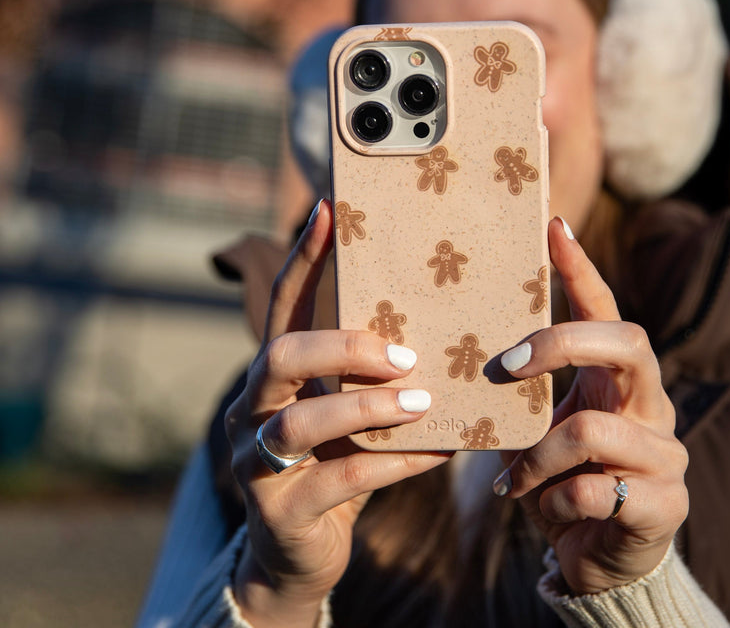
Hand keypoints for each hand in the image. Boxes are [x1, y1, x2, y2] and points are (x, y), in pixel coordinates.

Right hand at [225, 200, 449, 627]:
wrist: (296, 555)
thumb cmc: (330, 467)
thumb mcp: (345, 416)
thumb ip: (369, 381)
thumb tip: (438, 334)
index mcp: (272, 377)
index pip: (284, 305)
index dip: (304, 258)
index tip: (330, 210)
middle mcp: (252, 410)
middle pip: (280, 356)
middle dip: (343, 347)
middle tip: (404, 354)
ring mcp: (257, 462)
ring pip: (303, 421)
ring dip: (368, 406)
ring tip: (423, 403)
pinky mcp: (282, 512)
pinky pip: (344, 479)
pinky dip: (399, 463)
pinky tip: (442, 453)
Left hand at [493, 217, 688, 594]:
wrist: (596, 559)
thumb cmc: (559, 480)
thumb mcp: (538, 430)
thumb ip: (521, 396)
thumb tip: (455, 353)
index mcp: (616, 379)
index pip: (605, 311)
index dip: (581, 269)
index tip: (553, 226)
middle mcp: (650, 404)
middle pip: (629, 341)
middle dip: (561, 344)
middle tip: (505, 366)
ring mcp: (664, 453)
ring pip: (592, 427)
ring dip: (537, 455)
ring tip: (514, 481)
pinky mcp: (664, 503)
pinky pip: (594, 489)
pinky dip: (555, 501)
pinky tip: (546, 510)